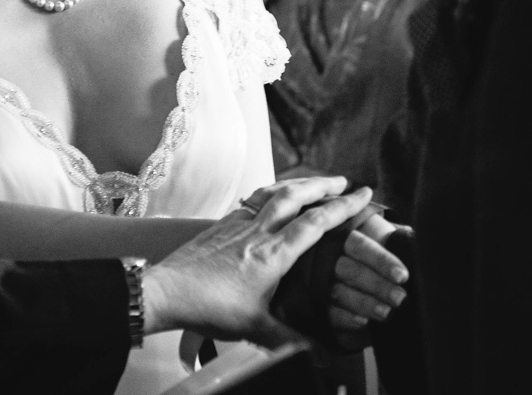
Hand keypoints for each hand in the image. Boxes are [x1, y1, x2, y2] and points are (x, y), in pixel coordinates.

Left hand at [143, 177, 373, 348]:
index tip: (364, 196)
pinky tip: (272, 196)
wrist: (168, 292)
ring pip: (273, 193)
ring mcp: (238, 224)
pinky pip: (253, 200)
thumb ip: (289, 338)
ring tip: (314, 182)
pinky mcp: (222, 224)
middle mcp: (258, 232)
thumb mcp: (255, 329)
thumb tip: (318, 351)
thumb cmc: (209, 309)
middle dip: (324, 185)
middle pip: (295, 196)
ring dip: (298, 184)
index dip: (344, 207)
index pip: (316, 223)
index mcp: (273, 255)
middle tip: (345, 181)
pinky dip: (271, 192)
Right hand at [329, 212, 408, 341]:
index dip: (381, 261)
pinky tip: (363, 322)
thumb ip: (393, 238)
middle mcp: (326, 254)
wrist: (344, 257)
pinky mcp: (315, 302)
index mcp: (343, 231)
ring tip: (387, 313)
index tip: (402, 276)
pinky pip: (327, 311)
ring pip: (339, 291)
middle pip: (350, 270)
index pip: (360, 245)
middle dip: (377, 286)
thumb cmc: (372, 243)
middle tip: (400, 298)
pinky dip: (345, 318)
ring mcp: (318, 278)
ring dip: (364, 303)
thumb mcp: (379, 232)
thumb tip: (416, 246)